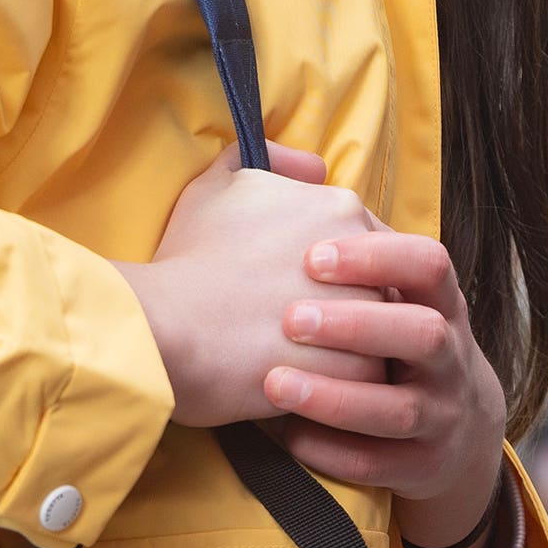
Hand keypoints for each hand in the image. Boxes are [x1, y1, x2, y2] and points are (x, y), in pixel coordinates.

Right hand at [118, 145, 394, 428]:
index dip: (342, 271)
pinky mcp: (355, 373)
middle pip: (382, 288)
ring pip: (381, 337)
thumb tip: (313, 165)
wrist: (164, 325)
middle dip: (354, 307)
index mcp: (340, 209)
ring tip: (305, 359)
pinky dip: (341, 388)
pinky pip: (366, 384)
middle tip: (303, 324)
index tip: (308, 287)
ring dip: (352, 349)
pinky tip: (305, 385)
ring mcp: (365, 317)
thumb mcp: (217, 184)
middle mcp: (365, 257)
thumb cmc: (186, 257)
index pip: (372, 243)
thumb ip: (271, 160)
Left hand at [267, 229, 507, 547]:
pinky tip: (285, 434)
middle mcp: (449, 356)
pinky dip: (333, 450)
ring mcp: (440, 414)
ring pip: (397, 408)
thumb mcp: (390, 286)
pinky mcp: (421, 466)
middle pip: (423, 334)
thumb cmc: (392, 334)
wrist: (455, 425)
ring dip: (335, 396)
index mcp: (440, 302)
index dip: (377, 258)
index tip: (313, 256)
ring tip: (273, 382)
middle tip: (290, 317)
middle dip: (357, 325)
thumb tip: (297, 163)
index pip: (429, 265)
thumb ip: (347, 233)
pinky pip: (379, 464)